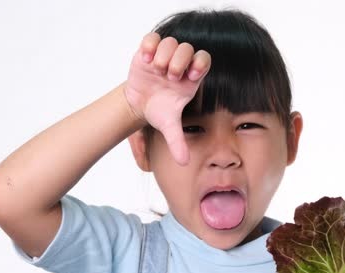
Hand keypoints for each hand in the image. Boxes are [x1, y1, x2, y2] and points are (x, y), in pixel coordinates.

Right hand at [123, 32, 211, 164]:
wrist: (140, 104)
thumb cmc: (159, 111)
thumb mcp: (169, 126)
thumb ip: (177, 142)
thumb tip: (183, 163)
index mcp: (191, 79)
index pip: (204, 60)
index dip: (200, 64)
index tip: (190, 78)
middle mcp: (180, 64)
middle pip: (188, 48)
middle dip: (179, 61)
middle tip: (169, 76)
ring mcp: (164, 55)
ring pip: (172, 41)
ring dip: (164, 55)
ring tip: (156, 70)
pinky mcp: (148, 50)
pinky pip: (153, 37)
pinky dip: (149, 45)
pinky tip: (145, 59)